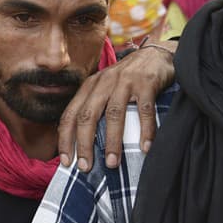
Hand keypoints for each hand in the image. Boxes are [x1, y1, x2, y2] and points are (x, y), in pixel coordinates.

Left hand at [58, 39, 175, 169]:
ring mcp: (125, 82)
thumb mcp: (106, 88)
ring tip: (112, 163)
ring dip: (112, 142)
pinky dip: (145, 131)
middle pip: (87, 116)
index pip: (71, 114)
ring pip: (114, 114)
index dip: (65, 138)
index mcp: (90, 86)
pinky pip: (144, 111)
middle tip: (85, 167)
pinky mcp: (147, 83)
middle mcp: (104, 82)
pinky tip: (145, 148)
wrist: (156, 55)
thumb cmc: (129, 79)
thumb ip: (96, 108)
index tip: (65, 161)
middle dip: (84, 144)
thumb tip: (86, 144)